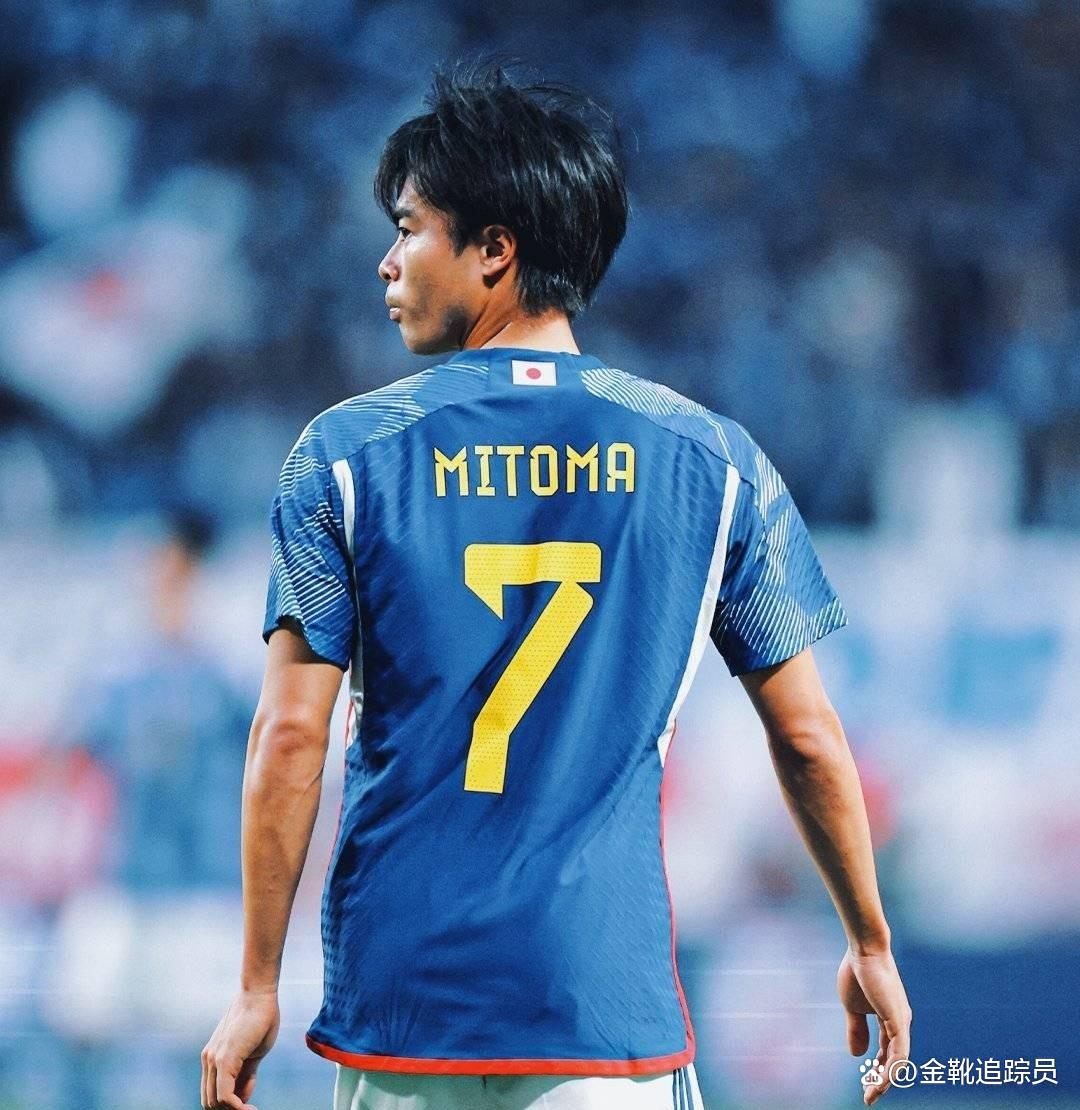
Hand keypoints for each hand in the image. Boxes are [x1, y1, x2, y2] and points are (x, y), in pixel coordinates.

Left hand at [201, 988, 280, 1108]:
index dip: (229, 1105)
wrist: (260, 995)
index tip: (248, 1107)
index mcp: (213, 1058)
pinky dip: (237, 1107)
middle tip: (250, 1109)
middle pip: (210, 1102)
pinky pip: (225, 1095)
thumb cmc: (261, 1019)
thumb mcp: (253, 1053)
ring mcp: (214, 1059)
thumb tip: (242, 1097)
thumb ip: (245, 1074)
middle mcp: (209, 1060)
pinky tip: (250, 1108)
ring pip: (215, 1102)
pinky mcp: (224, 1059)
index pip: (212, 1093)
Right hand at [838, 946, 911, 1105]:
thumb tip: (857, 1056)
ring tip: (871, 1094)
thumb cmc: (858, 972)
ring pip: (899, 1063)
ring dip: (885, 1081)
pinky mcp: (899, 1022)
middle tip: (868, 1096)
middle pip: (896, 1062)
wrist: (863, 950)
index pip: (888, 1053)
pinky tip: (880, 1081)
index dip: (877, 1070)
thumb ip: (855, 1030)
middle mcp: (901, 1024)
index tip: (865, 1084)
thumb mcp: (852, 1007)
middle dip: (881, 1080)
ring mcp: (902, 1024)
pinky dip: (890, 1070)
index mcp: (891, 1019)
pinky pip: (899, 1054)